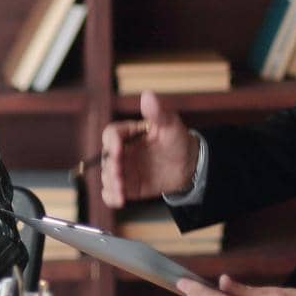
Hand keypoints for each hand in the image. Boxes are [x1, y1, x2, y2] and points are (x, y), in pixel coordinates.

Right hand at [100, 89, 197, 207]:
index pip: (111, 134)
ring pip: (107, 177)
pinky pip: (112, 193)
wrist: (188, 164)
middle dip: (111, 168)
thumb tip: (147, 95)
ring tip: (122, 192)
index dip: (112, 142)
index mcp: (127, 133)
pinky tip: (120, 200)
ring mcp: (123, 170)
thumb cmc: (177, 139)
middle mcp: (122, 151)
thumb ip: (157, 112)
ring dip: (112, 184)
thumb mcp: (170, 124)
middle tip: (119, 175)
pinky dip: (111, 197)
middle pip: (107, 158)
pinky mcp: (128, 187)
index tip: (119, 149)